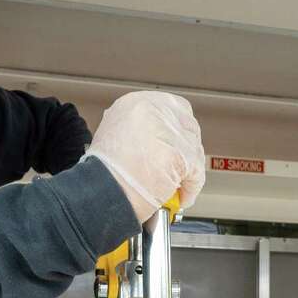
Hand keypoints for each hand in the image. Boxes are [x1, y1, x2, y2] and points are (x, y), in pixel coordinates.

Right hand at [85, 91, 205, 221]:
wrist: (100, 191)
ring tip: (177, 185)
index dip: (177, 129)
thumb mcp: (113, 135)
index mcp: (136, 103)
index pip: (173, 107)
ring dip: (189, 170)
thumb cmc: (102, 172)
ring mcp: (169, 132)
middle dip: (187, 149)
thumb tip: (158, 142)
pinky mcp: (181, 155)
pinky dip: (191, 187)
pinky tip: (181, 195)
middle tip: (180, 166)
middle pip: (188, 126)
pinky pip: (196, 172)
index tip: (176, 144)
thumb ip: (139, 131)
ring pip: (195, 150)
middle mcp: (154, 110)